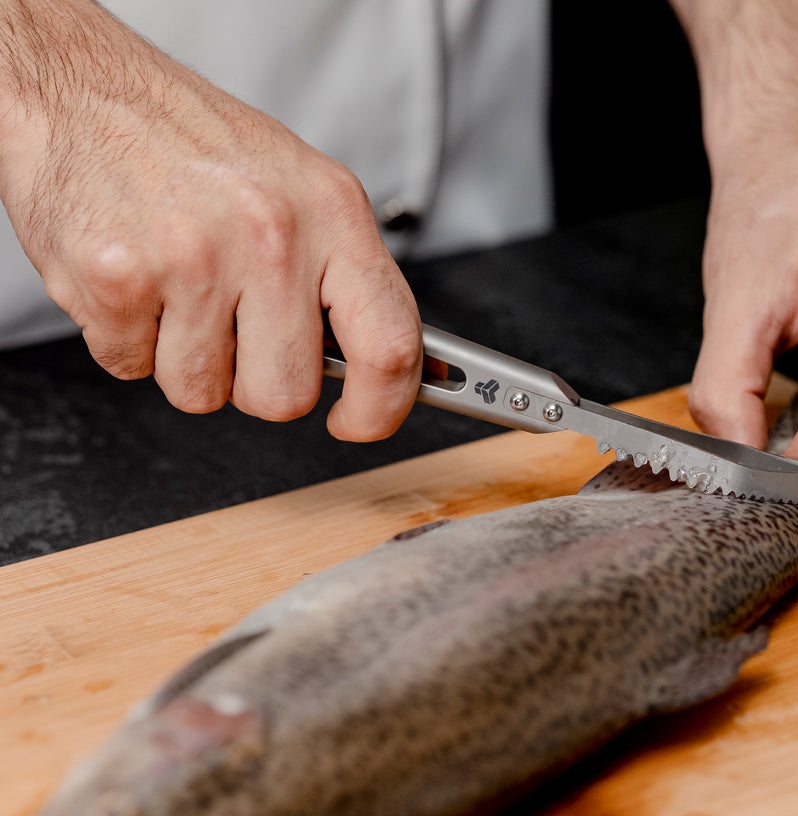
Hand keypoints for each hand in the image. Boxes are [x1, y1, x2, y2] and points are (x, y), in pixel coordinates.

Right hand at [0, 0, 421, 440]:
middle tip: (234, 330)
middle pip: (285, 395)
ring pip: (202, 393)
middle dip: (256, 383)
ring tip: (176, 289)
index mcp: (332, 213)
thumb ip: (340, 280)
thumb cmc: (192, 142)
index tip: (358, 420)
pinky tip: (134, 280)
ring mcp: (193, 258)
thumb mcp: (301, 189)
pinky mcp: (118, 278)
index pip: (390, 345)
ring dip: (185, 360)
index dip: (380, 407)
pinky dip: (127, 338)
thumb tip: (380, 365)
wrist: (81, 86)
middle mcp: (272, 236)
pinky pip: (131, 367)